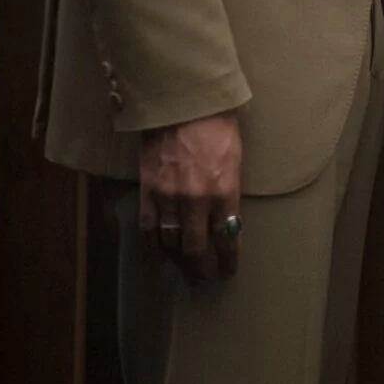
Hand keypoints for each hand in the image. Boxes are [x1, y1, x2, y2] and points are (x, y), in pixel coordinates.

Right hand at [137, 111, 241, 281]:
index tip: (228, 270)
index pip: (226, 237)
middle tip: (204, 280)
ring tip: (183, 271)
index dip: (227, 258)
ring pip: (170, 243)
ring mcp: (168, 197)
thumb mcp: (235, 158)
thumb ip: (230, 189)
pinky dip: (154, 244)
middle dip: (201, 269)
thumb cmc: (217, 124)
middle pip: (196, 248)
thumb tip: (227, 215)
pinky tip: (160, 252)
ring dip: (177, 262)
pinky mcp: (147, 190)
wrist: (183, 103)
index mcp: (224, 190)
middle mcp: (196, 200)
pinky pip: (148, 228)